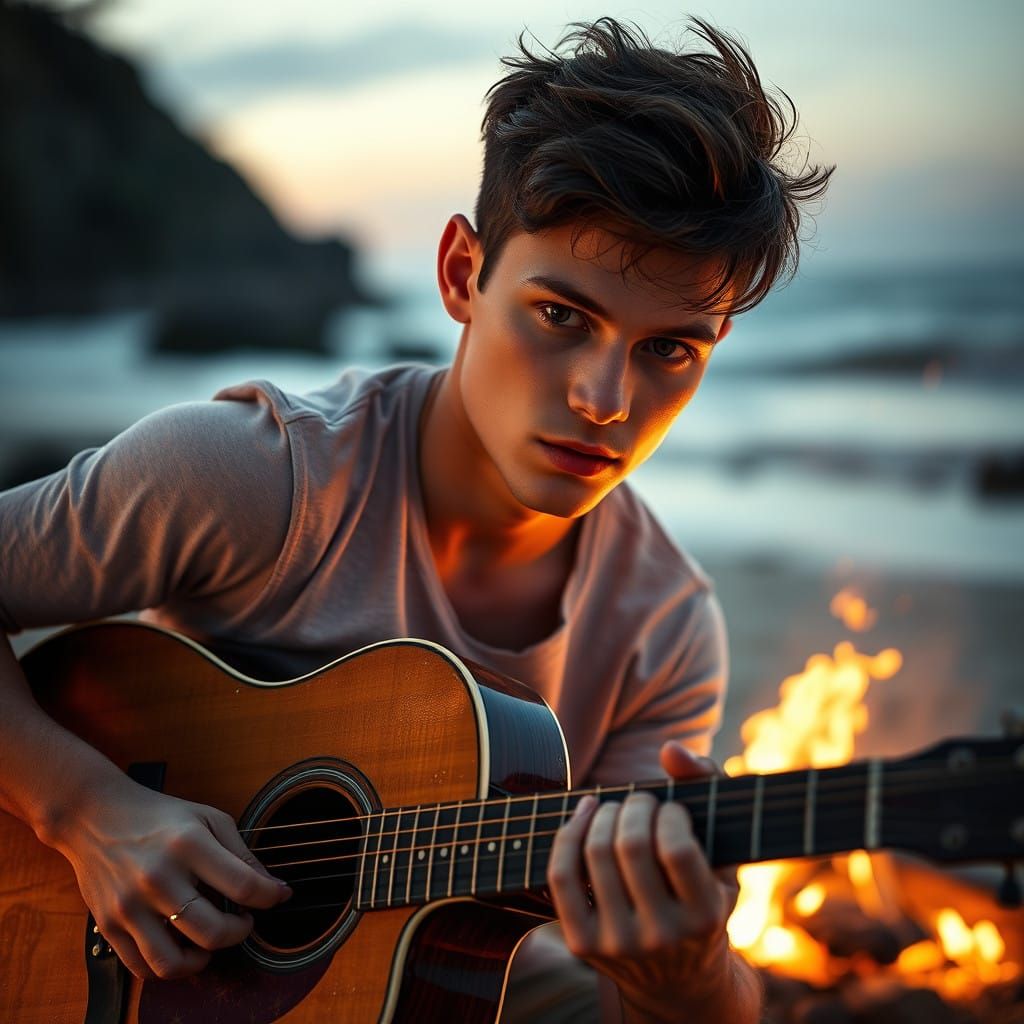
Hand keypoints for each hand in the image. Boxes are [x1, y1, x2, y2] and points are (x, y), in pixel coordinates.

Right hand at [50, 774, 290, 980]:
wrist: (95, 816)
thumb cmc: (159, 816)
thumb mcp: (207, 818)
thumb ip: (240, 852)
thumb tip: (270, 886)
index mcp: (188, 845)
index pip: (243, 885)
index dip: (271, 896)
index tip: (279, 896)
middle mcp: (158, 877)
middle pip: (212, 931)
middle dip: (240, 932)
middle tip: (243, 921)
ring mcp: (129, 905)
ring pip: (174, 962)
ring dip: (204, 960)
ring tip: (211, 943)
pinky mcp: (108, 925)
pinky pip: (143, 967)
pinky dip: (170, 968)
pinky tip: (182, 948)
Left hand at [547, 742, 739, 1021]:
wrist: (678, 980)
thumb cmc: (703, 893)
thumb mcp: (723, 850)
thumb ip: (706, 786)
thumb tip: (670, 748)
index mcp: (705, 918)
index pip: (676, 848)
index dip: (668, 814)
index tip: (671, 810)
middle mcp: (661, 937)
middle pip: (630, 846)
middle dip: (634, 806)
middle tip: (640, 801)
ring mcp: (618, 944)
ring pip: (595, 854)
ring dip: (604, 812)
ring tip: (616, 807)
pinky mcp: (583, 945)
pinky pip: (562, 876)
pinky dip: (569, 833)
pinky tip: (585, 812)